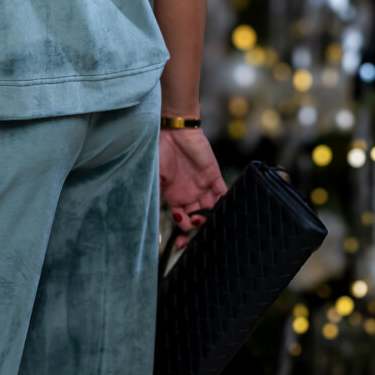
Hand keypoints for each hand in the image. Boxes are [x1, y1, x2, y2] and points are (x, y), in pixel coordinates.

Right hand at [158, 127, 227, 249]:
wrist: (172, 130)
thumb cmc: (158, 151)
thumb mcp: (153, 177)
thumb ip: (154, 196)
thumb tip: (149, 218)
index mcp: (173, 197)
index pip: (180, 221)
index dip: (181, 234)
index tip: (179, 244)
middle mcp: (189, 195)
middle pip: (197, 219)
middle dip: (196, 230)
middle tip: (194, 233)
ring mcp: (202, 187)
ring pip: (210, 209)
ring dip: (209, 219)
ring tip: (206, 223)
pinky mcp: (213, 176)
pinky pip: (223, 193)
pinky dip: (224, 203)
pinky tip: (222, 211)